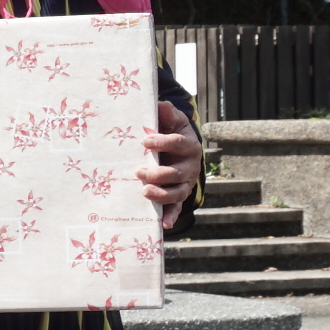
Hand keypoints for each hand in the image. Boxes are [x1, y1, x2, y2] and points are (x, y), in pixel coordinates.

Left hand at [139, 102, 203, 229]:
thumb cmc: (172, 134)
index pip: (178, 143)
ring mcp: (185, 182)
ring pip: (178, 191)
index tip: (145, 140)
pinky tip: (163, 224)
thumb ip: (167, 114)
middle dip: (159, 173)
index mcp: (189, 145)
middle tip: (139, 171)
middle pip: (177, 172)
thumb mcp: (172, 122)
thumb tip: (161, 104)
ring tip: (145, 191)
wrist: (182, 151)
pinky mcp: (179, 196)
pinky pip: (176, 207)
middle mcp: (190, 166)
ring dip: (162, 194)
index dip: (163, 142)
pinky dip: (171, 215)